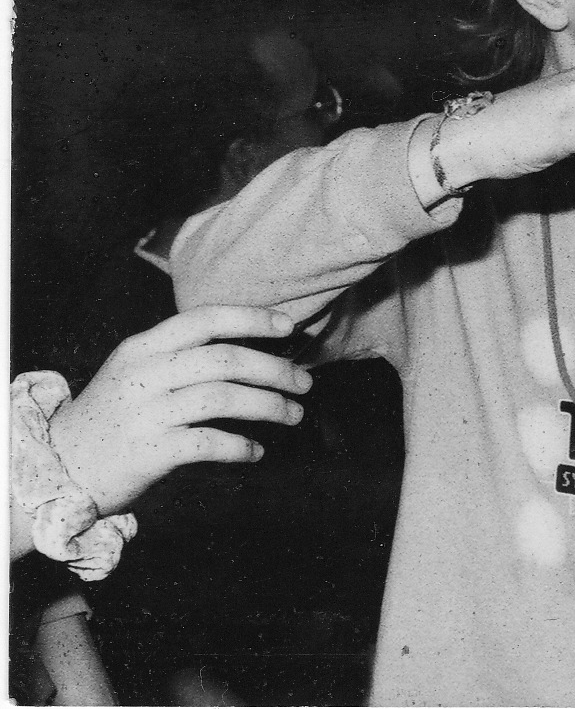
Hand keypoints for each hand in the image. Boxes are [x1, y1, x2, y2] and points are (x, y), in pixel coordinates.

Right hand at [47, 306, 312, 516]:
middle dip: (275, 369)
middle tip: (305, 383)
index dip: (252, 319)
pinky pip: (209, 443)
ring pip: (223, 397)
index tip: (289, 327)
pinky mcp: (148, 451)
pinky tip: (255, 452)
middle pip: (224, 359)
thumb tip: (253, 349)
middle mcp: (144, 374)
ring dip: (269, 406)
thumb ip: (183, 357)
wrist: (59, 466)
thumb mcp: (136, 372)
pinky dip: (240, 446)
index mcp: (143, 347)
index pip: (205, 319)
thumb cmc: (114, 416)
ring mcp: (144, 412)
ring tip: (294, 415)